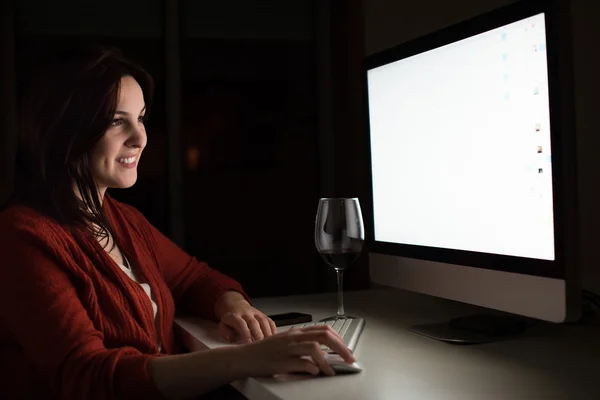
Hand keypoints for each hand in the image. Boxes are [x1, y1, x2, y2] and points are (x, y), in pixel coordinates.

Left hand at [215, 291, 276, 342]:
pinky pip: (269, 321)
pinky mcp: (263, 314)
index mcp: (235, 316)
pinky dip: (273, 329)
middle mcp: (246, 313)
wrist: (236, 305)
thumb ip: (227, 333)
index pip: (241, 324)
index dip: (245, 333)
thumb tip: (234, 339)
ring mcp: (256, 313)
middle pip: (254, 322)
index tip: (248, 343)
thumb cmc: (230, 319)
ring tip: (269, 342)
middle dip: (258, 333)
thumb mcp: (223, 325)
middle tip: (260, 344)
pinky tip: (274, 337)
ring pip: (263, 321)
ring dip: (267, 332)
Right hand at [236, 325, 354, 376]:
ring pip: (314, 348)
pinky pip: (302, 364)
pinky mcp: (282, 362)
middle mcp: (294, 338)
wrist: (245, 357)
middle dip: (341, 348)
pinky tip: (315, 373)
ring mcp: (288, 349)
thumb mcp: (285, 341)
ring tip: (331, 371)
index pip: (324, 329)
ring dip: (327, 361)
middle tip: (349, 359)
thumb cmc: (264, 351)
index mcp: (296, 333)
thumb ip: (301, 342)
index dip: (339, 339)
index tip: (346, 349)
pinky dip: (312, 369)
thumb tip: (320, 349)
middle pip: (324, 336)